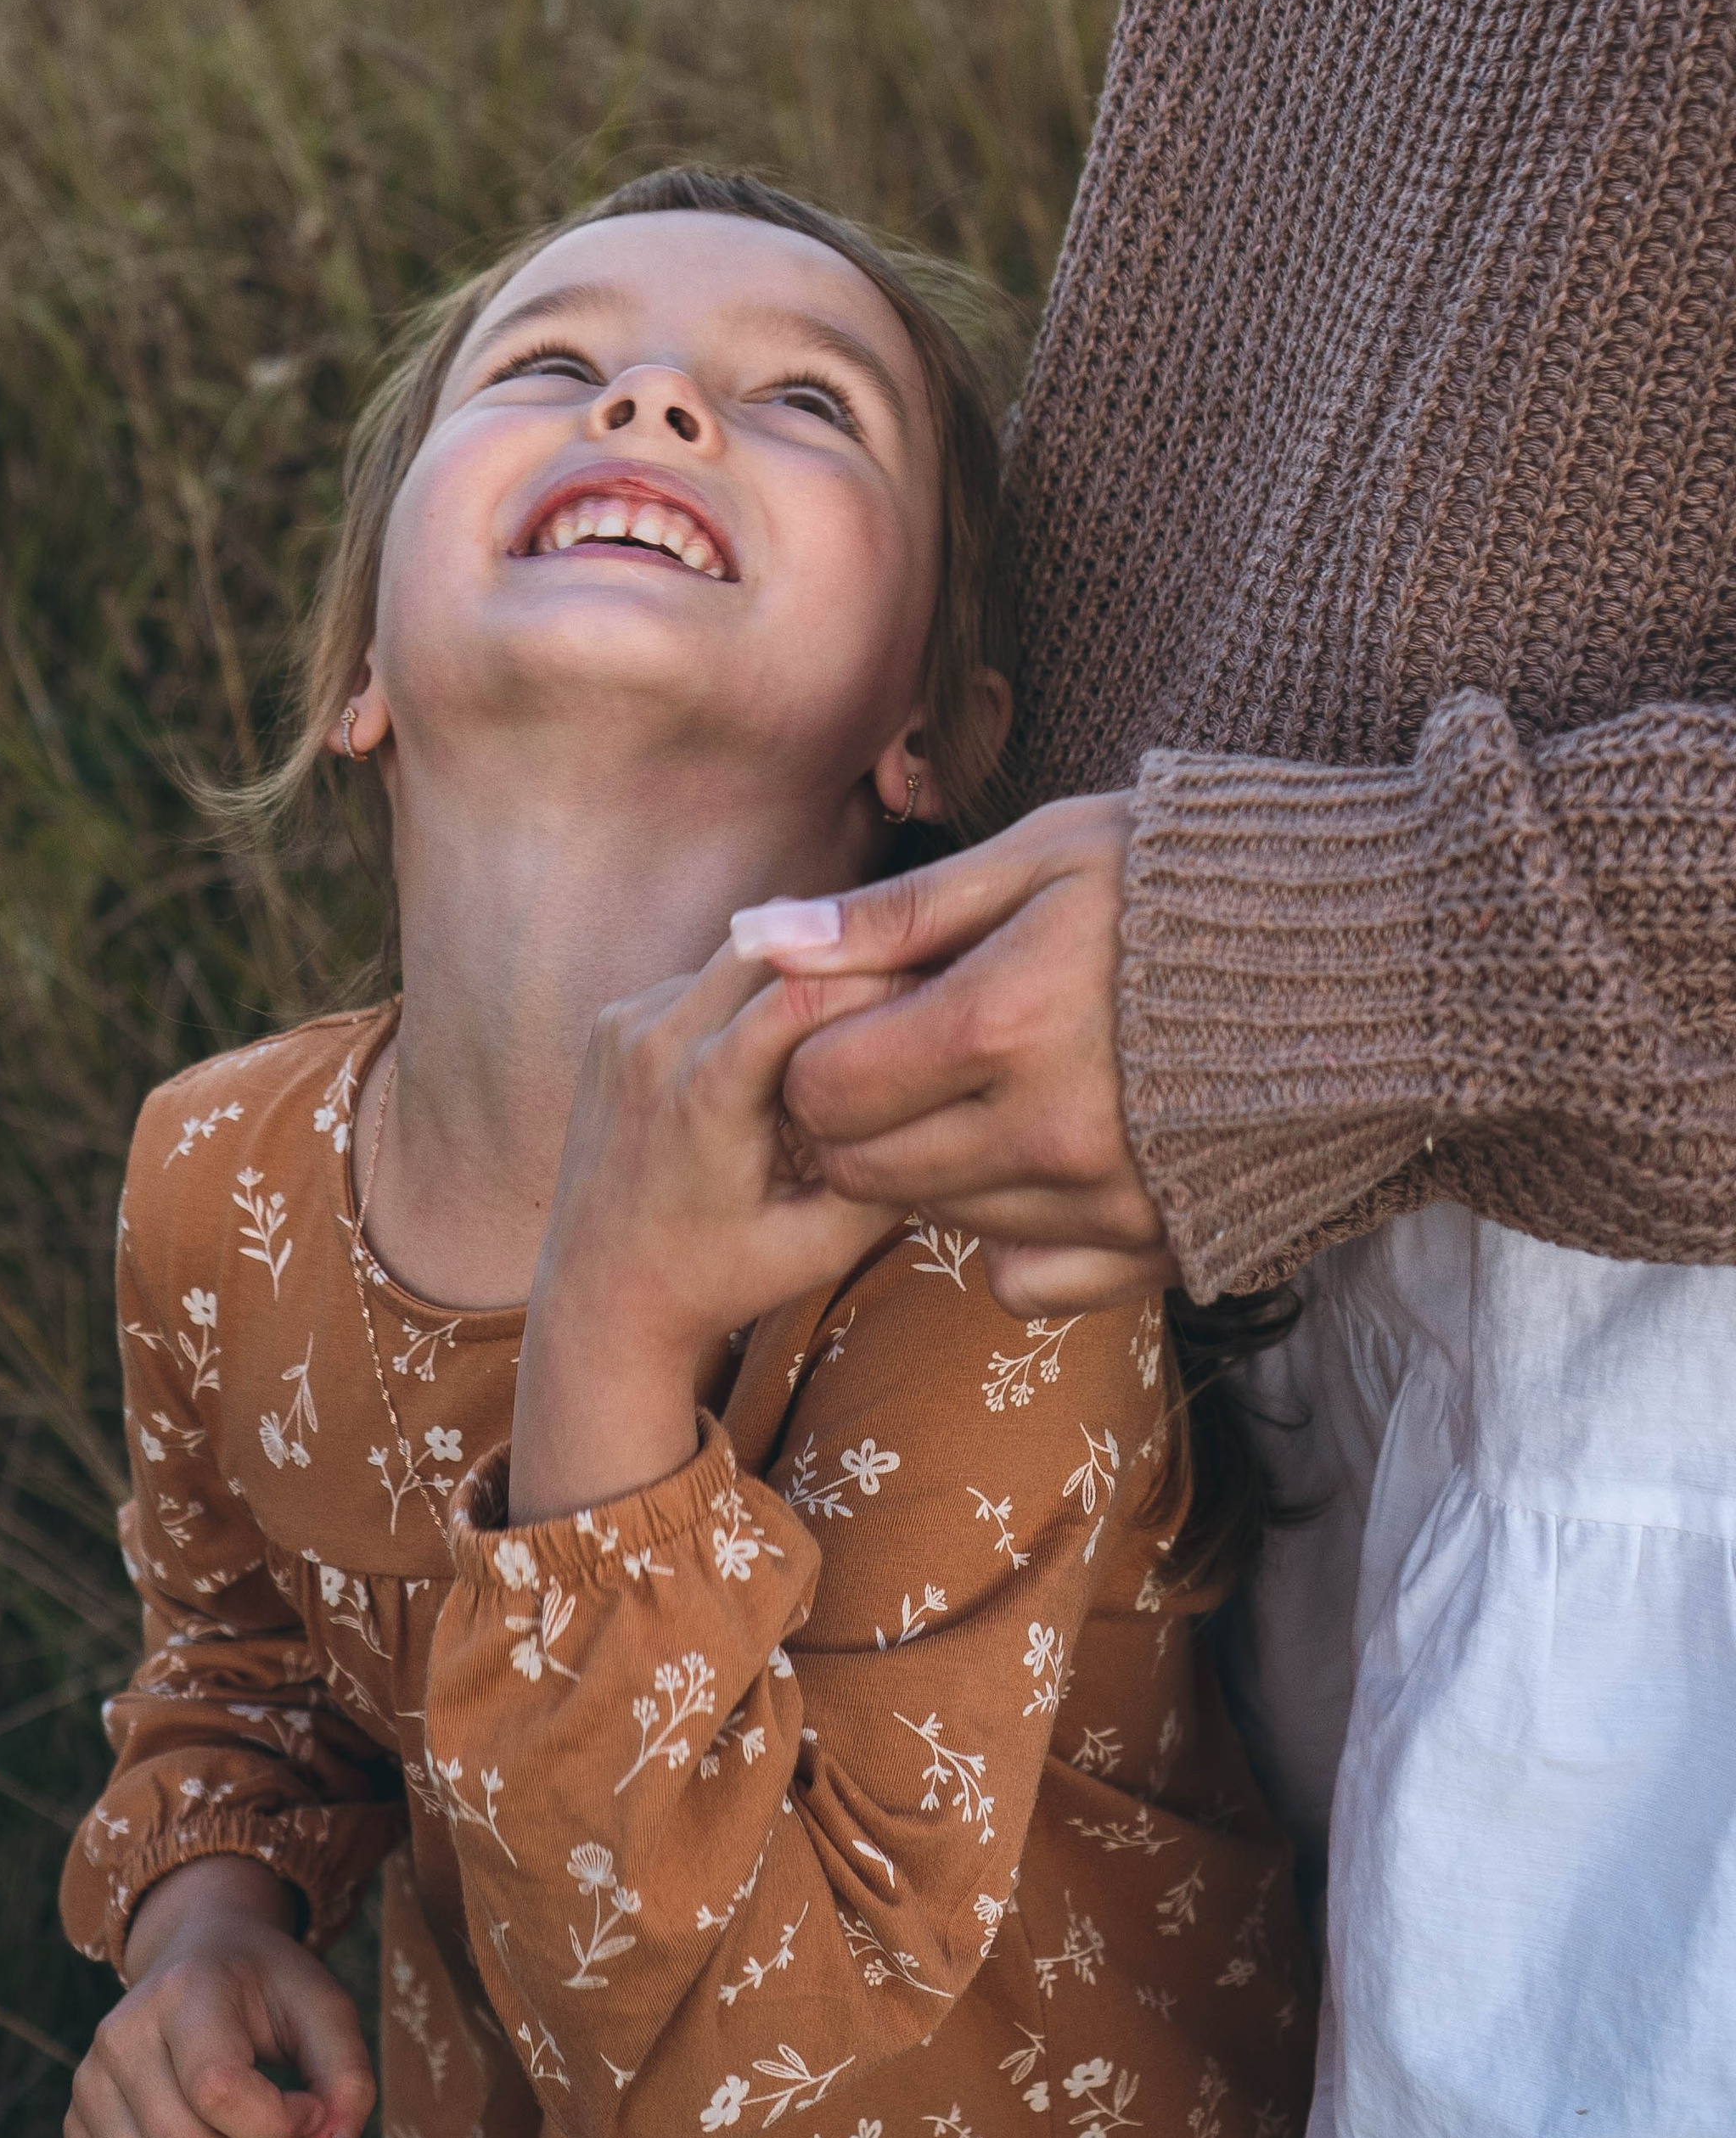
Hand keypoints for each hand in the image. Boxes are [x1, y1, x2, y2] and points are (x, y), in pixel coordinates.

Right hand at [66, 1857, 374, 2137]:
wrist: (199, 1957)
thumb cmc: (269, 1989)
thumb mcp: (325, 2009)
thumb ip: (347, 2080)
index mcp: (184, 1992)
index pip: (218, 2090)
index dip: (278, 2125)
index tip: (315, 2111)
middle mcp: (122, 2037)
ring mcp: (90, 2085)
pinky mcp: (78, 2127)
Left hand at [509, 946, 898, 1521]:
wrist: (600, 1295)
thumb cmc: (721, 1277)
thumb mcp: (823, 1245)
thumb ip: (886, 1169)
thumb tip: (953, 1090)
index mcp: (705, 1094)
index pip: (804, 991)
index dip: (878, 979)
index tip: (931, 994)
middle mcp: (655, 1043)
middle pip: (773, 951)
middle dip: (843, 963)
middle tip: (902, 991)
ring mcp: (624, 1025)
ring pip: (738, 956)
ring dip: (793, 978)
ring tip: (843, 1026)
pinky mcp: (610, 1021)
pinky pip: (699, 980)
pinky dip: (746, 998)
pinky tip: (774, 1050)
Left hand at [733, 793, 1173, 1315]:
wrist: (1380, 956)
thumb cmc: (1194, 879)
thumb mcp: (1043, 856)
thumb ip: (895, 913)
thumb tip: (757, 938)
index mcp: (1003, 1024)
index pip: (823, 1086)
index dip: (816, 1048)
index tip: (862, 1009)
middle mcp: (1048, 1136)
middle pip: (866, 1169)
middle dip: (859, 1114)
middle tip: (915, 1049)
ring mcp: (1107, 1207)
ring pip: (938, 1221)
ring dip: (933, 1163)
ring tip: (996, 1083)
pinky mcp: (1162, 1250)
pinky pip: (1026, 1281)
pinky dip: (1011, 1232)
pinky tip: (1045, 1156)